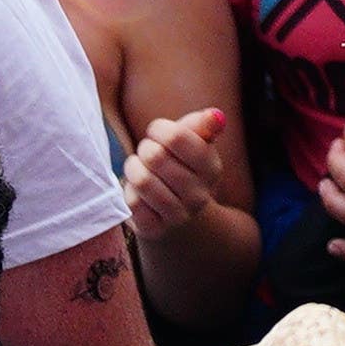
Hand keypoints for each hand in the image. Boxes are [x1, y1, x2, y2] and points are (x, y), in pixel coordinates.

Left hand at [124, 106, 230, 241]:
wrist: (182, 217)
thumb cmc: (184, 168)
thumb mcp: (196, 144)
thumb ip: (203, 125)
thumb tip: (215, 116)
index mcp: (211, 168)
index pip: (177, 137)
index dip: (159, 129)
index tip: (156, 131)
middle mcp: (198, 195)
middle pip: (155, 157)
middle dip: (145, 147)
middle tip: (147, 150)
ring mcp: (177, 215)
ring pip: (142, 180)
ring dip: (133, 167)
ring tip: (138, 166)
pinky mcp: (154, 229)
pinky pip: (132, 202)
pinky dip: (129, 190)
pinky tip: (137, 189)